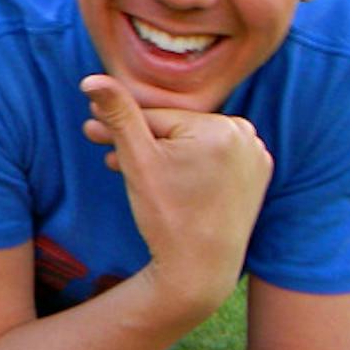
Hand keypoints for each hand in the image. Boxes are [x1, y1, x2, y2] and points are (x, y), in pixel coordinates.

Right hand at [81, 75, 270, 316]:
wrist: (200, 271)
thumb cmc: (166, 217)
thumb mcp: (137, 161)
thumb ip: (118, 113)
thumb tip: (91, 78)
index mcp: (221, 127)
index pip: (157, 119)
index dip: (120, 128)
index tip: (91, 132)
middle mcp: (247, 136)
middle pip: (176, 130)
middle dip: (140, 143)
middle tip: (105, 153)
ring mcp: (256, 156)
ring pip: (192, 144)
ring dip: (161, 153)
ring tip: (131, 170)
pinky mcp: (258, 175)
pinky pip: (213, 158)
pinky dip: (190, 165)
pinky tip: (166, 179)